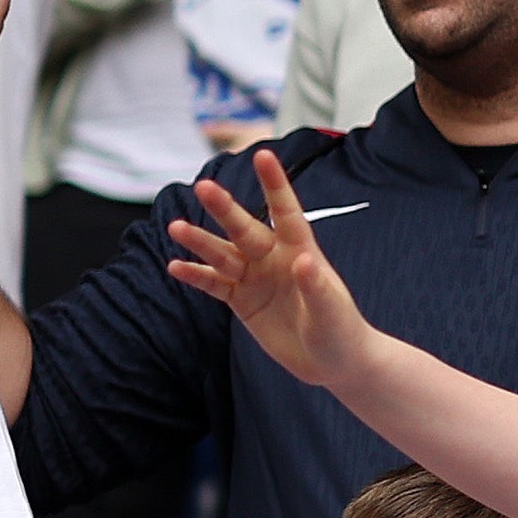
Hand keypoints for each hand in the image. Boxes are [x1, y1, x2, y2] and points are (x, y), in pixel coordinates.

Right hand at [164, 147, 385, 386]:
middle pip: (244, 229)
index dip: (275, 184)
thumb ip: (316, 285)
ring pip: (223, 254)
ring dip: (200, 241)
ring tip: (175, 227)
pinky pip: (214, 284)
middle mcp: (274, 258)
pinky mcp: (242, 300)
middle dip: (225, 209)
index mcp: (301, 250)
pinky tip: (176, 266)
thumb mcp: (332, 311)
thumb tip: (303, 260)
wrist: (333, 362)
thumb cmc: (341, 331)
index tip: (262, 154)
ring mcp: (255, 278)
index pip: (286, 211)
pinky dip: (195, 276)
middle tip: (204, 186)